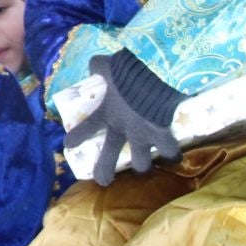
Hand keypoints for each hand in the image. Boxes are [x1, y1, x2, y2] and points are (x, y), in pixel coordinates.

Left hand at [64, 50, 185, 185]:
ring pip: (141, 164)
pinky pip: (170, 152)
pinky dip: (174, 156)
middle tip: (103, 181)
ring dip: (142, 167)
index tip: (69, 145)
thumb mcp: (109, 65)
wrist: (156, 75)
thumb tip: (94, 64)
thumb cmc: (129, 69)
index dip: (77, 136)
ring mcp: (142, 136)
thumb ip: (99, 66)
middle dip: (104, 172)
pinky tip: (176, 160)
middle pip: (109, 157)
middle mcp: (122, 129)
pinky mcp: (162, 135)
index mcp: (106, 112)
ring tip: (143, 171)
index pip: (86, 127)